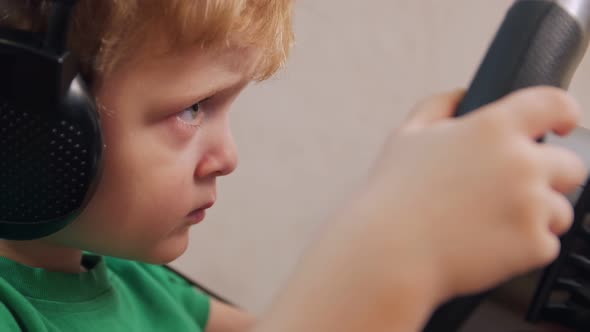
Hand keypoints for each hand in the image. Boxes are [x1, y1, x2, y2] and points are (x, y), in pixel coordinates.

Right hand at [254, 87, 586, 331]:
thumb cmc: (393, 195)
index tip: (564, 124)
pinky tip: (488, 244)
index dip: (564, 112)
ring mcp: (532, 205)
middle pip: (570, 165)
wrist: (389, 252)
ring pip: (560, 209)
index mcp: (493, 129)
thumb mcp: (407, 135)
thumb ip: (439, 106)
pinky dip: (524, 248)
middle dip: (548, 177)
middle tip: (511, 192)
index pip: (554, 104)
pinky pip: (546, 244)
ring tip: (491, 224)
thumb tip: (461, 95)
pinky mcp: (534, 245)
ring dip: (536, 215)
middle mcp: (521, 162)